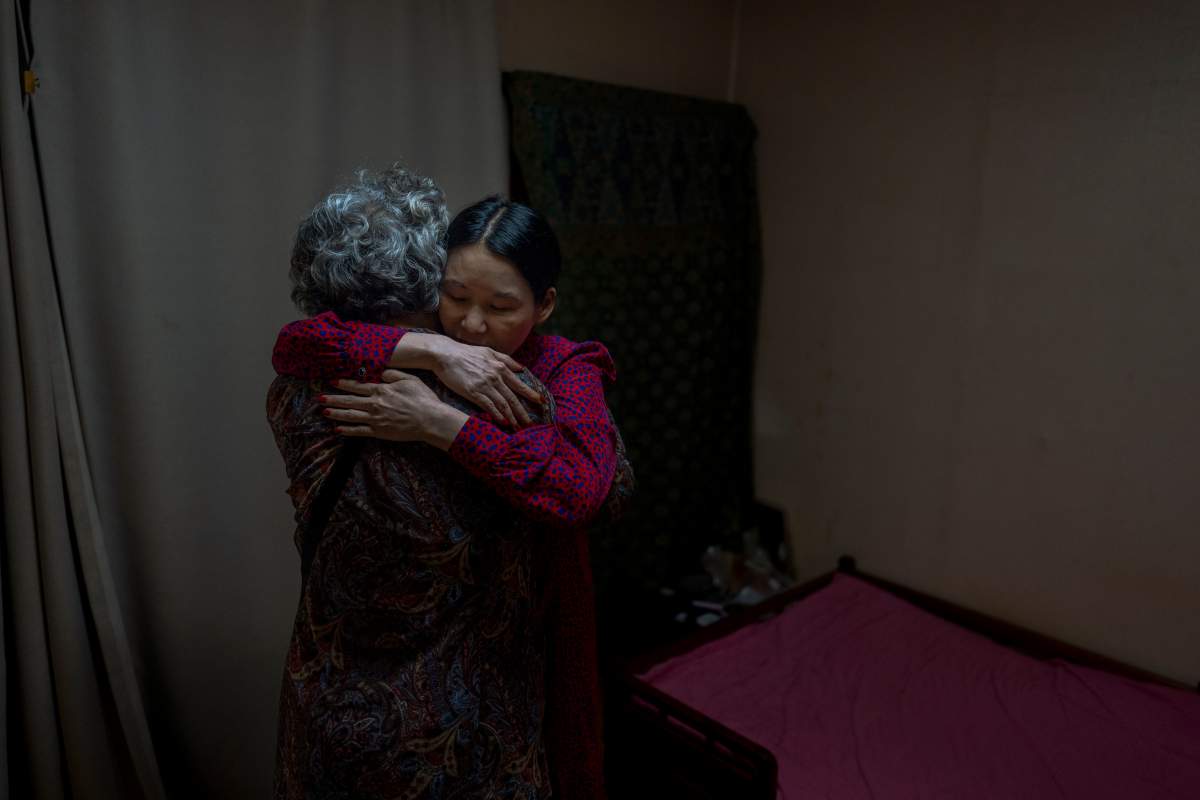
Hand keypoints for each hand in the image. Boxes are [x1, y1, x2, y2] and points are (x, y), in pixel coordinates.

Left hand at [319, 370, 467, 448]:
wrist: (430, 420)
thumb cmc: (423, 399)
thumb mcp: (410, 380)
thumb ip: (393, 374)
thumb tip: (380, 373)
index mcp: (381, 390)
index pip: (357, 386)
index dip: (343, 384)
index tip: (331, 382)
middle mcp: (375, 404)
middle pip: (349, 401)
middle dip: (333, 399)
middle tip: (319, 398)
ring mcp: (375, 419)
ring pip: (350, 415)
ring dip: (335, 413)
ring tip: (323, 411)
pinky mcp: (379, 432)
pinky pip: (359, 431)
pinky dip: (347, 430)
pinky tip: (337, 429)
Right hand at [428, 338, 541, 427]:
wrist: (445, 354)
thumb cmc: (466, 352)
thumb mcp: (489, 352)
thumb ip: (506, 360)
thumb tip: (521, 368)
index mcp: (500, 367)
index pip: (519, 384)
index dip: (531, 394)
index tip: (541, 402)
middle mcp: (495, 377)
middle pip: (513, 398)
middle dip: (523, 412)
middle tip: (531, 423)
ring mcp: (484, 385)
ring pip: (503, 404)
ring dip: (512, 417)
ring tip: (518, 427)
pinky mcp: (472, 392)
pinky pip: (488, 406)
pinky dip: (497, 414)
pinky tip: (503, 422)